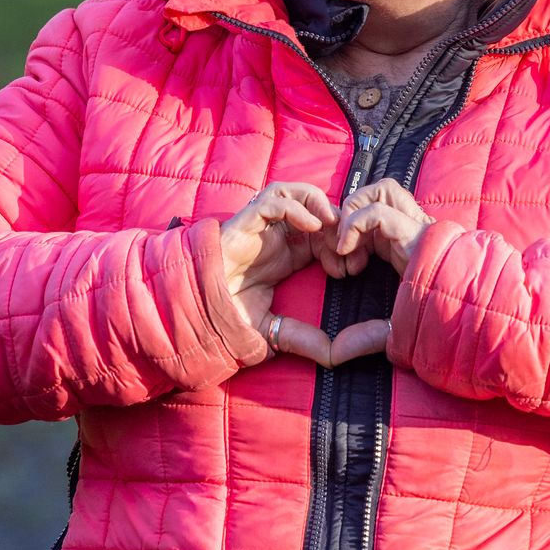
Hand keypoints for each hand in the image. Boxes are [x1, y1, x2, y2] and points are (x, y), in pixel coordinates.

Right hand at [220, 179, 432, 367]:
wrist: (197, 311)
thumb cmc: (231, 317)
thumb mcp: (276, 330)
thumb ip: (304, 339)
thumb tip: (334, 356)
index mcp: (289, 255)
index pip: (324, 235)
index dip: (342, 246)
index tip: (353, 269)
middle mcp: (278, 236)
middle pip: (315, 211)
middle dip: (338, 225)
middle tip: (350, 250)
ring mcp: (261, 227)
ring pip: (294, 193)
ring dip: (318, 203)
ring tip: (334, 224)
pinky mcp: (245, 222)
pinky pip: (272, 200)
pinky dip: (295, 206)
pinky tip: (312, 226)